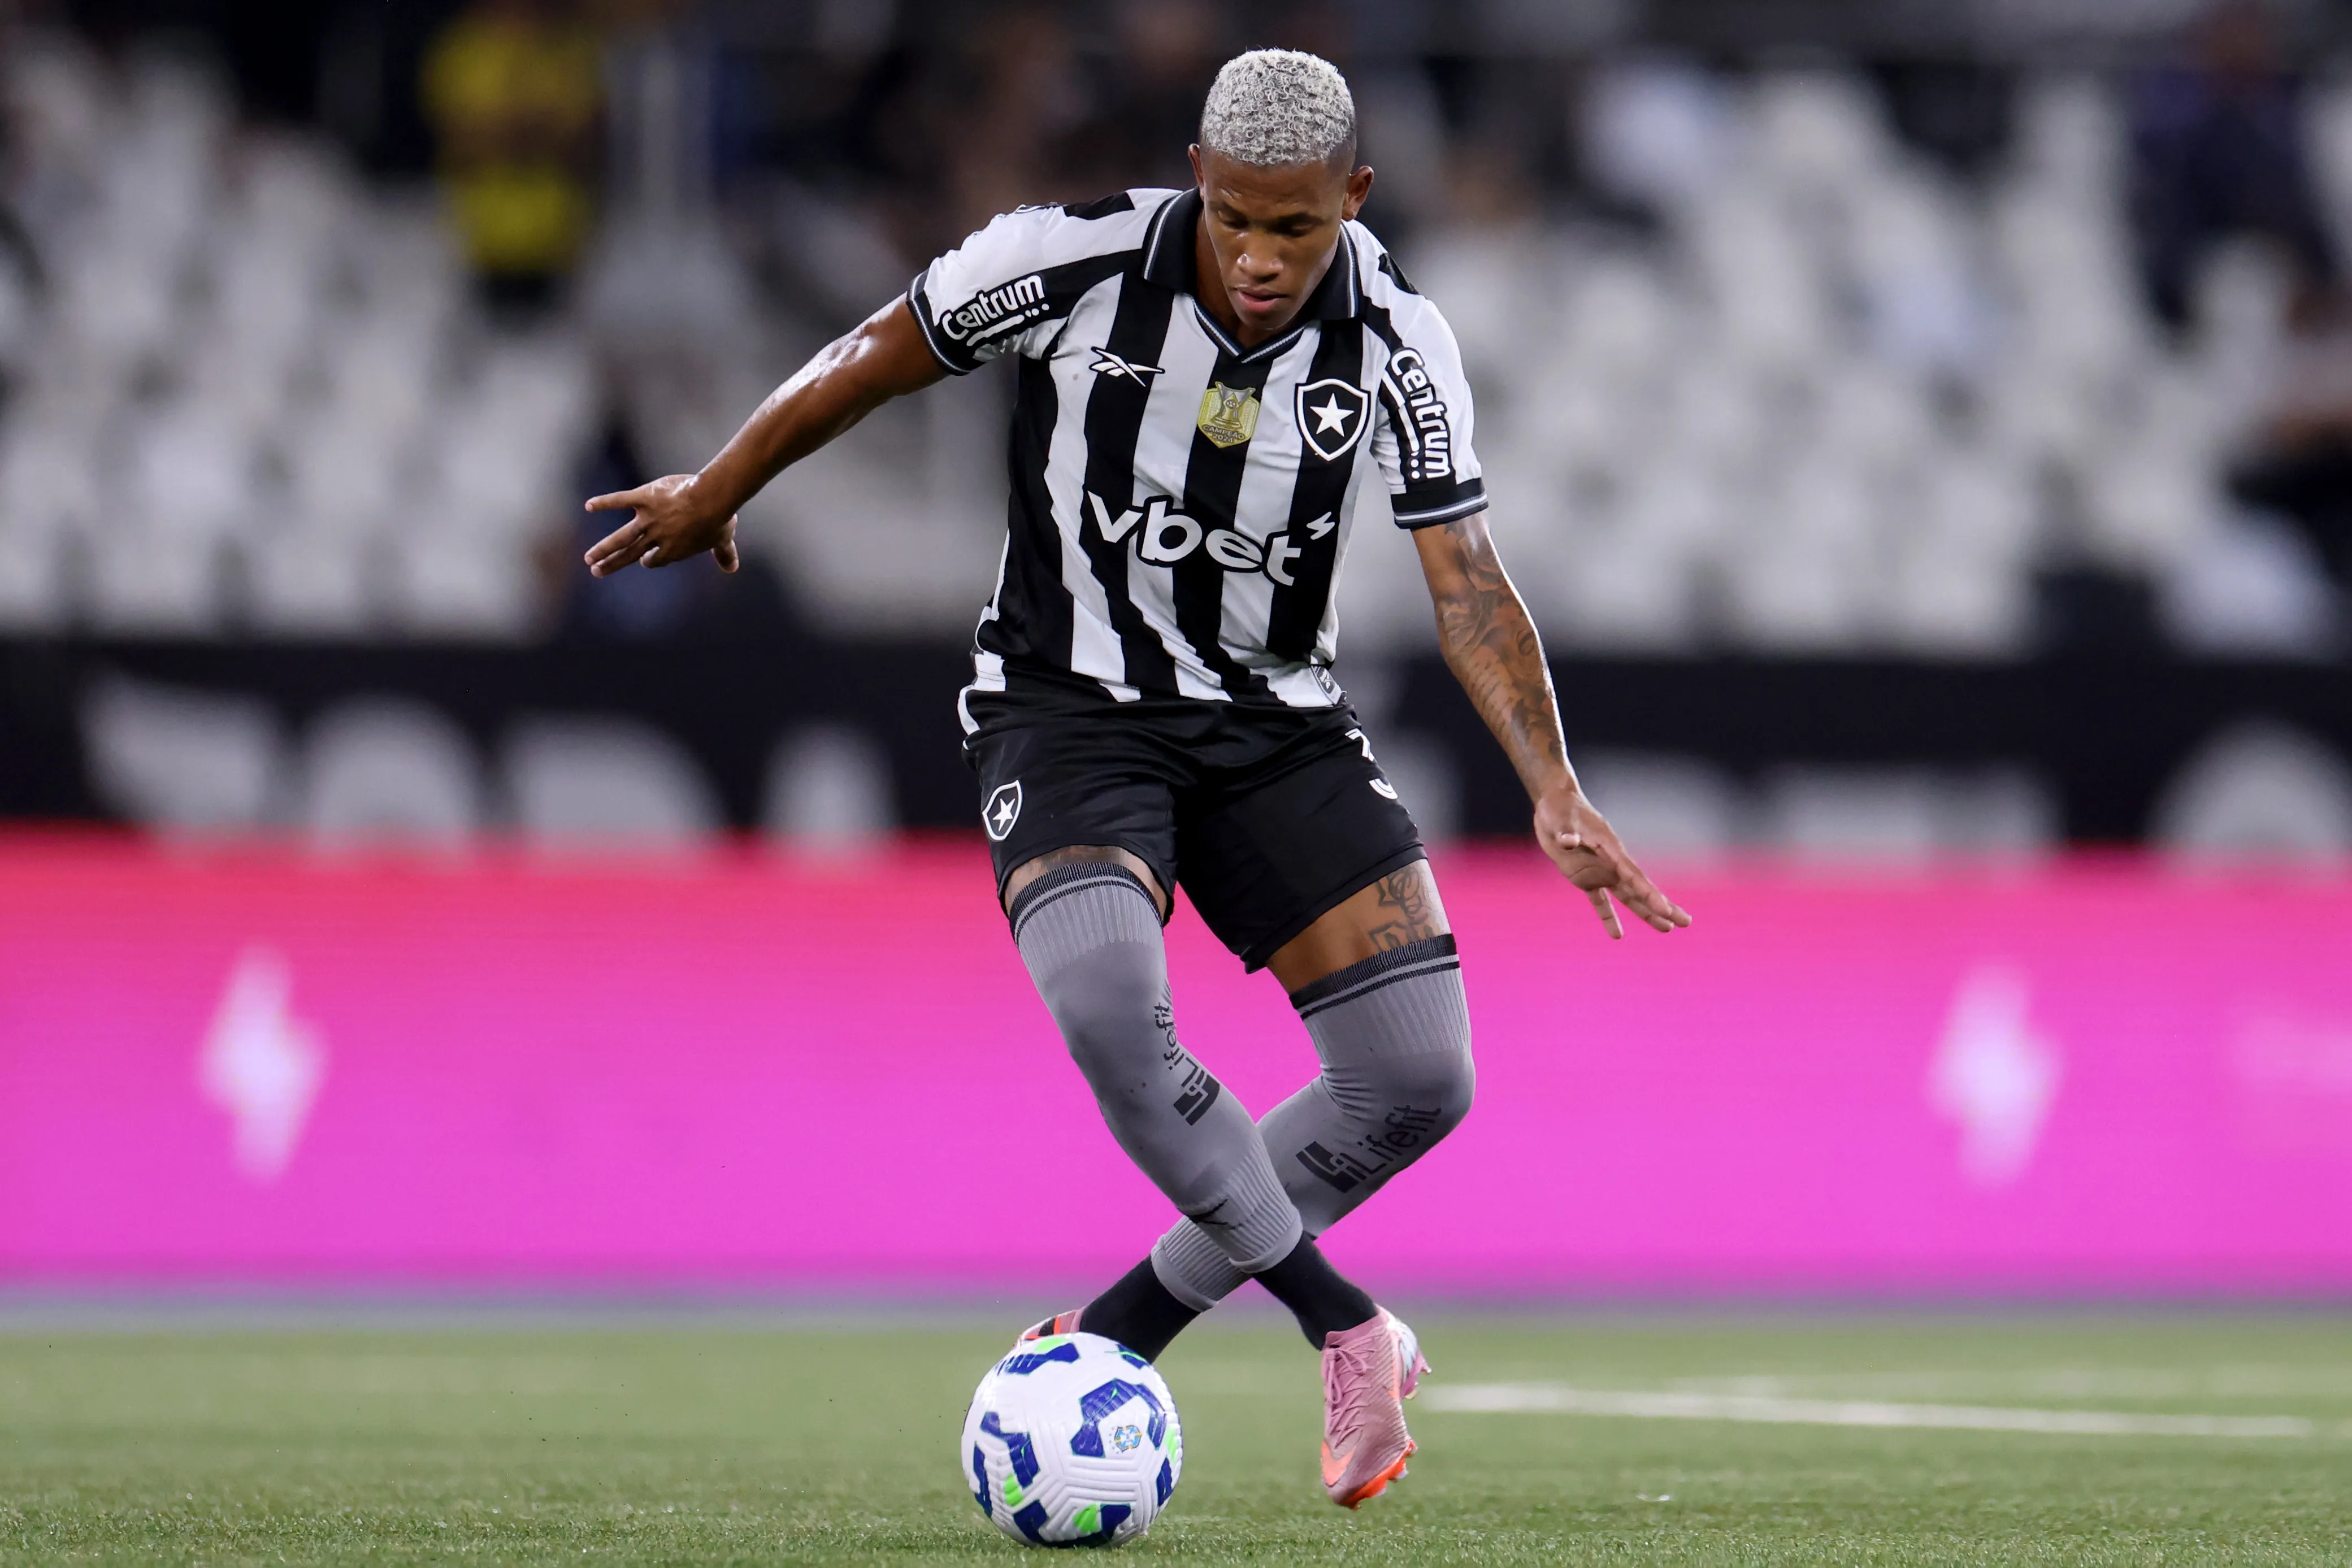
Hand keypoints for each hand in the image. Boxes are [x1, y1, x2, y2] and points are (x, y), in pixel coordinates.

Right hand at [583, 474, 739, 576]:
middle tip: (596, 570)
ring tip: (588, 558)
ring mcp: (648, 520)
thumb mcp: (723, 539)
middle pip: (630, 554)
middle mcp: (657, 539)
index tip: (644, 560)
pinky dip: (604, 502)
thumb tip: (732, 568)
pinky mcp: (644, 498)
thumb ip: (725, 554)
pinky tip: (589, 506)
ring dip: (603, 548)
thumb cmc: (719, 520)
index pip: (656, 559)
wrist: (711, 501)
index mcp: (673, 550)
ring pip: (620, 538)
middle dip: (612, 563)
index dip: (649, 560)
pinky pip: (620, 500)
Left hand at [1534, 784, 1690, 939]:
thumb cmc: (1560, 808)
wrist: (1555, 803)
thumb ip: (1566, 832)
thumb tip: (1568, 841)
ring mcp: (1599, 871)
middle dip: (1661, 905)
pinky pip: (1599, 900)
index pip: (1632, 875)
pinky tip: (1617, 935)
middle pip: (1640, 888)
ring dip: (1646, 913)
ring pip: (1628, 896)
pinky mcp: (1584, 876)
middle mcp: (1610, 863)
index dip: (1647, 892)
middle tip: (1686, 922)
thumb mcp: (1560, 819)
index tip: (1664, 908)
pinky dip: (1607, 916)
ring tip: (1667, 929)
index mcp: (1609, 849)